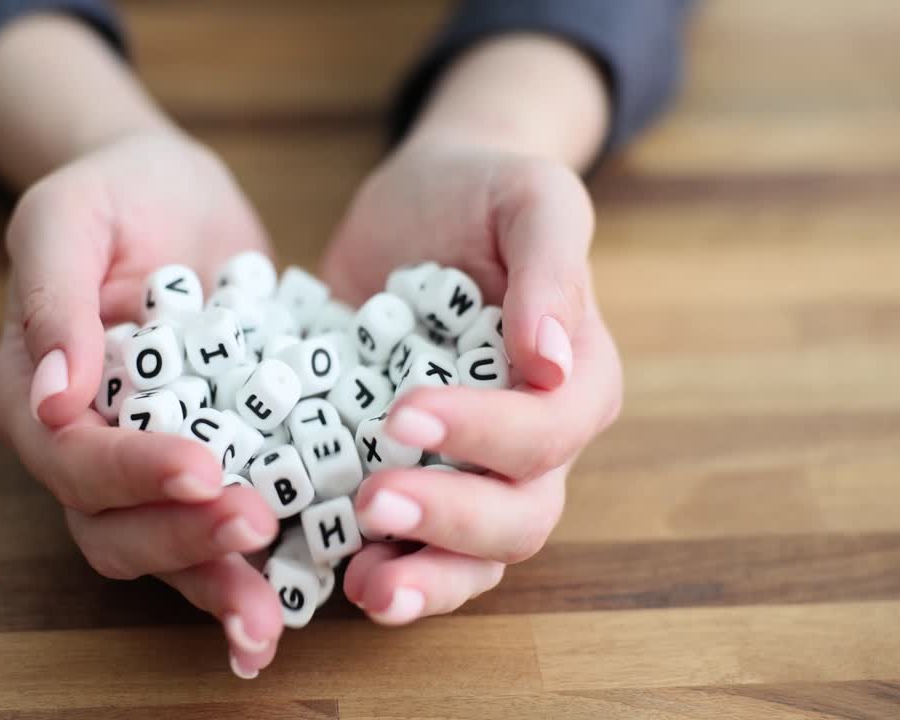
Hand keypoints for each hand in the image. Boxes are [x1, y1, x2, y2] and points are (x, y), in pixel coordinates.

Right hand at [0, 129, 282, 675]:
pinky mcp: (211, 466)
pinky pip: (223, 532)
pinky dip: (258, 574)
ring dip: (217, 586)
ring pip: (165, 553)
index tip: (204, 470)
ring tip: (273, 618)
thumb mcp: (68, 215)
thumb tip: (50, 396)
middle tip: (257, 530)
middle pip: (113, 528)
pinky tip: (301, 597)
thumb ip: (51, 294)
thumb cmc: (114, 193)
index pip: (73, 458)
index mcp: (34, 397)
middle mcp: (85, 449)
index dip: (133, 474)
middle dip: (184, 542)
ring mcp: (147, 467)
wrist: (177, 197)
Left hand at [321, 137, 622, 623]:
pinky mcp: (412, 476)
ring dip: (423, 580)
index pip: (546, 430)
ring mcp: (474, 471)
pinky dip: (378, 565)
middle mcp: (536, 442)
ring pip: (474, 558)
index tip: (404, 413)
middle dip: (449, 521)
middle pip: (519, 516)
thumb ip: (551, 267)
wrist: (421, 204)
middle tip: (373, 503)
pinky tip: (330, 572)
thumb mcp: (530, 199)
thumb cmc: (482, 194)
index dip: (484, 434)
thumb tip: (550, 356)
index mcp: (577, 379)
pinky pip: (411, 546)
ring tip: (364, 587)